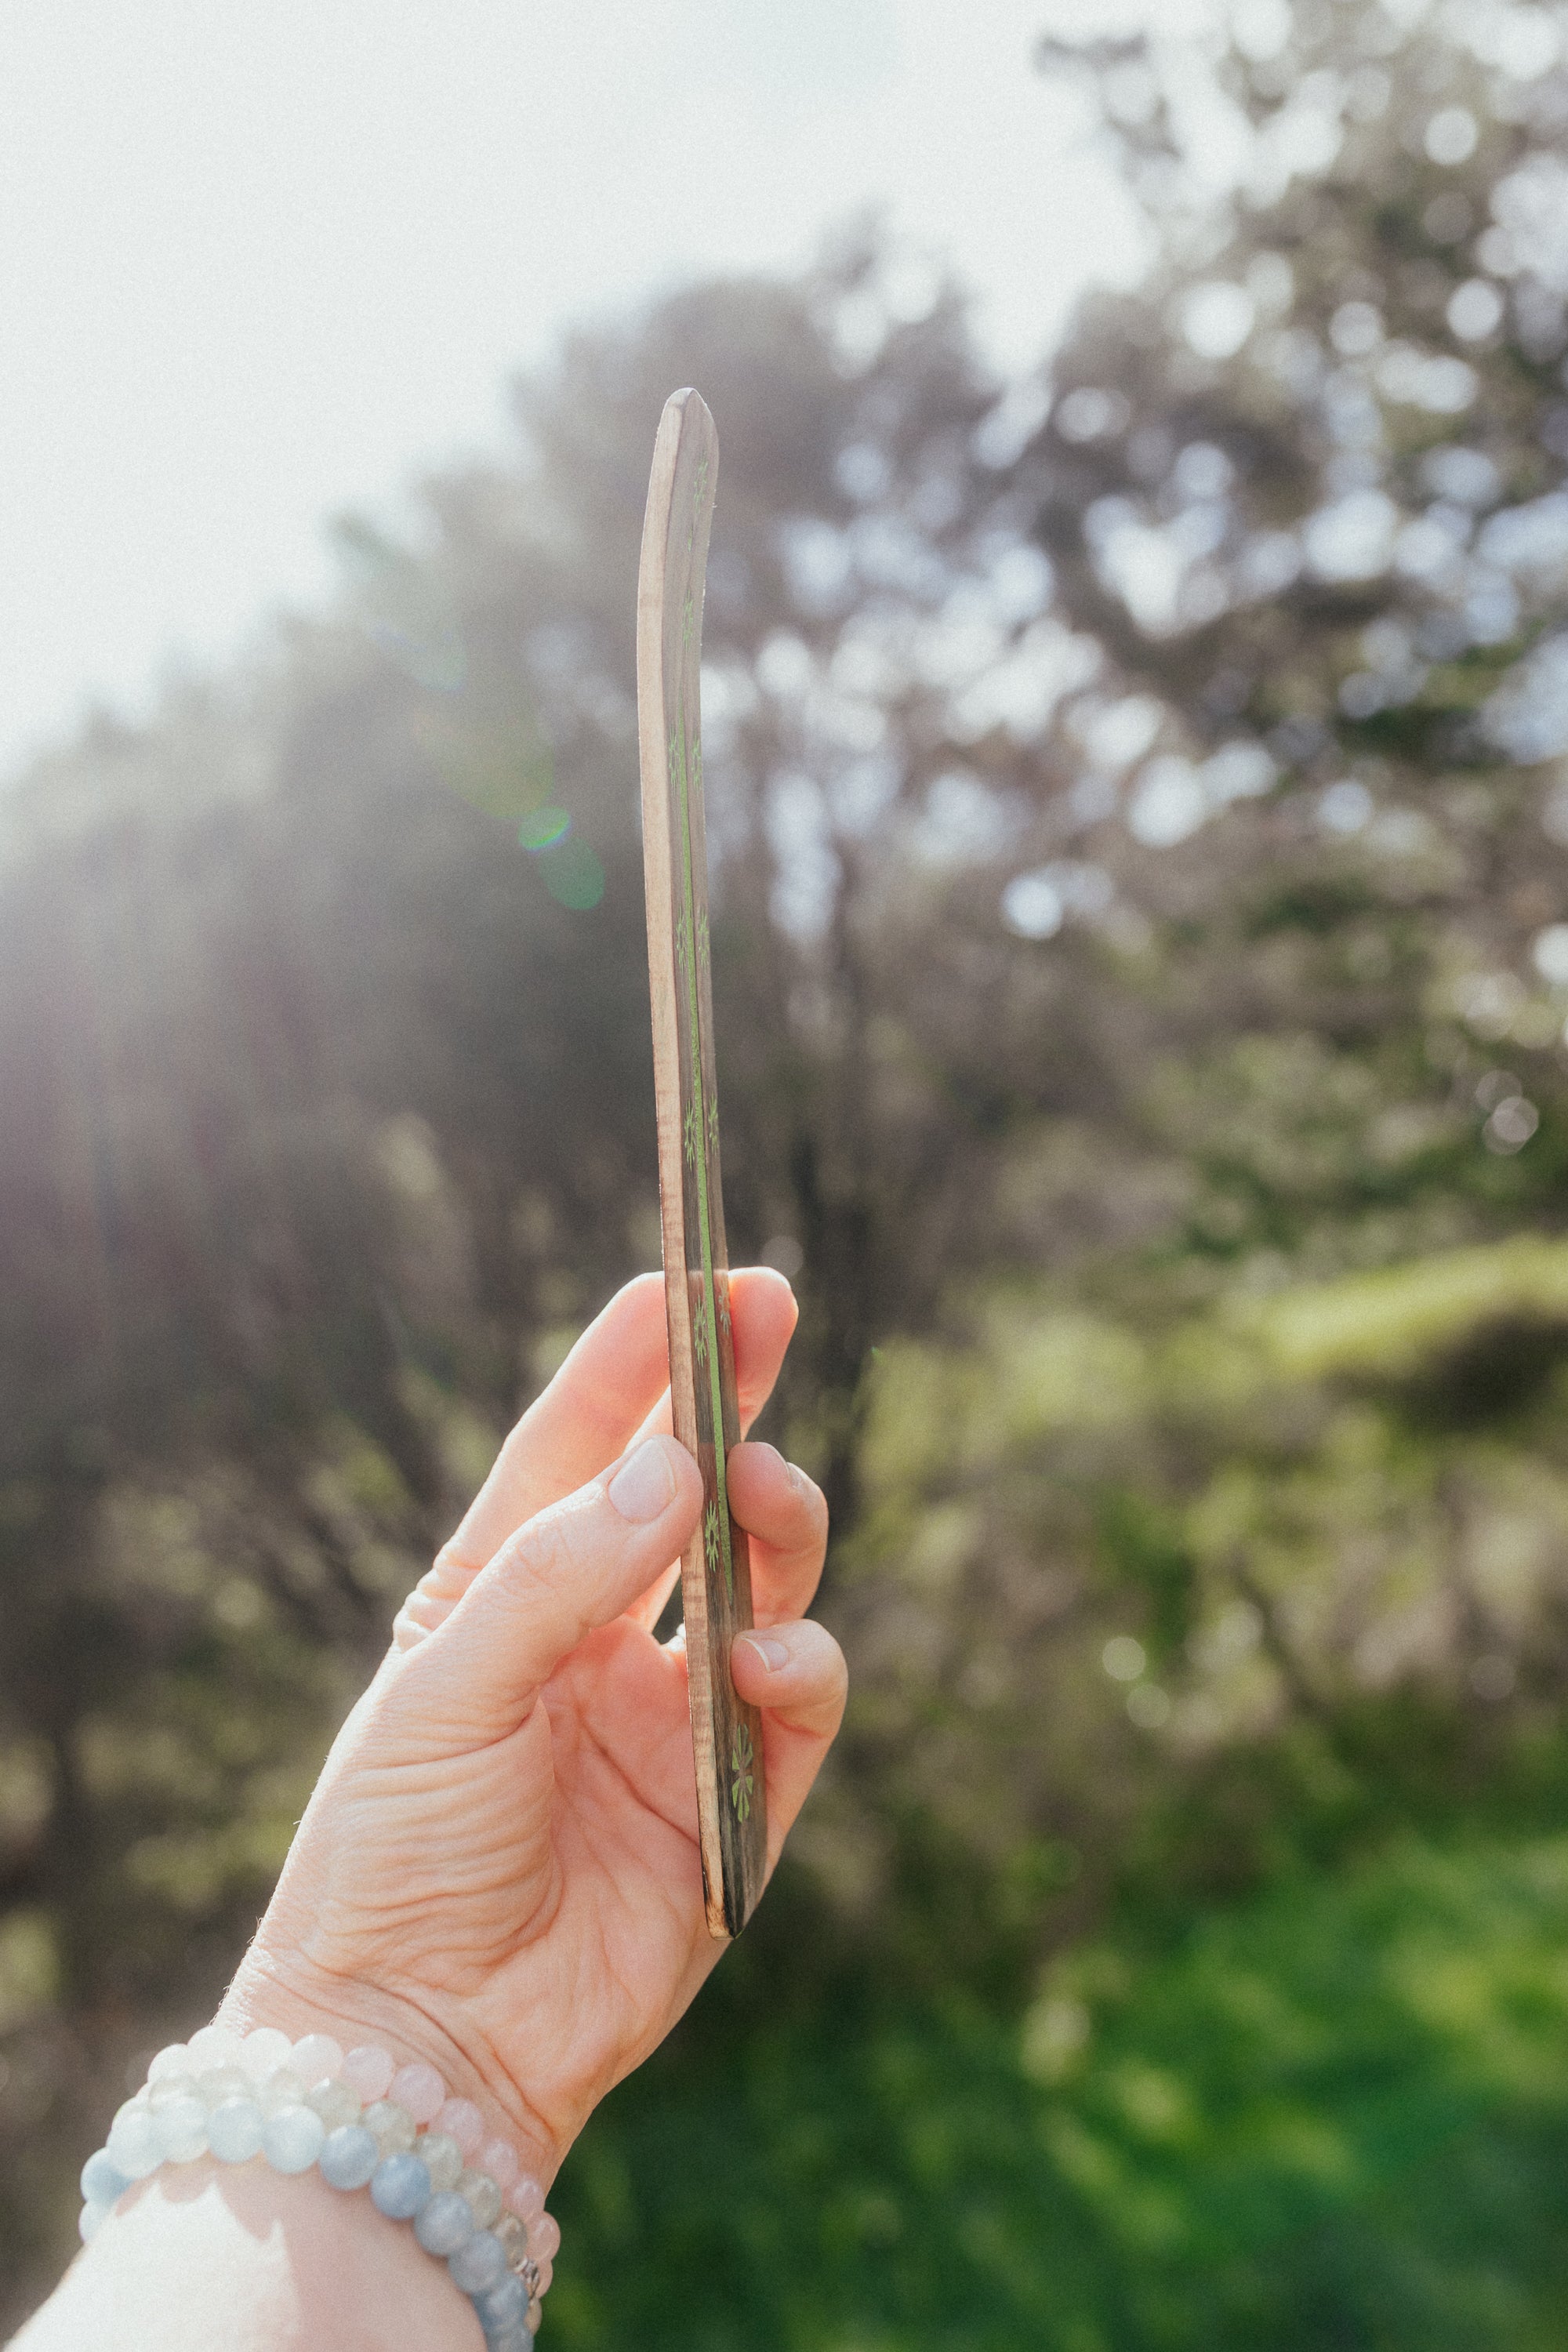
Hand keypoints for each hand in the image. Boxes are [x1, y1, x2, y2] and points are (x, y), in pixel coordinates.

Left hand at [220, 1269, 843, 2187]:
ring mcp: (674, 1719)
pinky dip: (801, 1669)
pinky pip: (797, 1707)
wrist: (418, 2044)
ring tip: (761, 1491)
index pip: (580, 1445)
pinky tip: (766, 1662)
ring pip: (762, 1583)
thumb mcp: (447, 1691)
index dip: (638, 1357)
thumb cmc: (396, 1854)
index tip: (696, 1272)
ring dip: (775, 1522)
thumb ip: (561, 1574)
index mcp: (508, 1593)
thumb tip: (673, 1464)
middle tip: (767, 1312)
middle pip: (691, 1493)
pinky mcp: (738, 1807)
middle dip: (733, 1399)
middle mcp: (600, 1640)